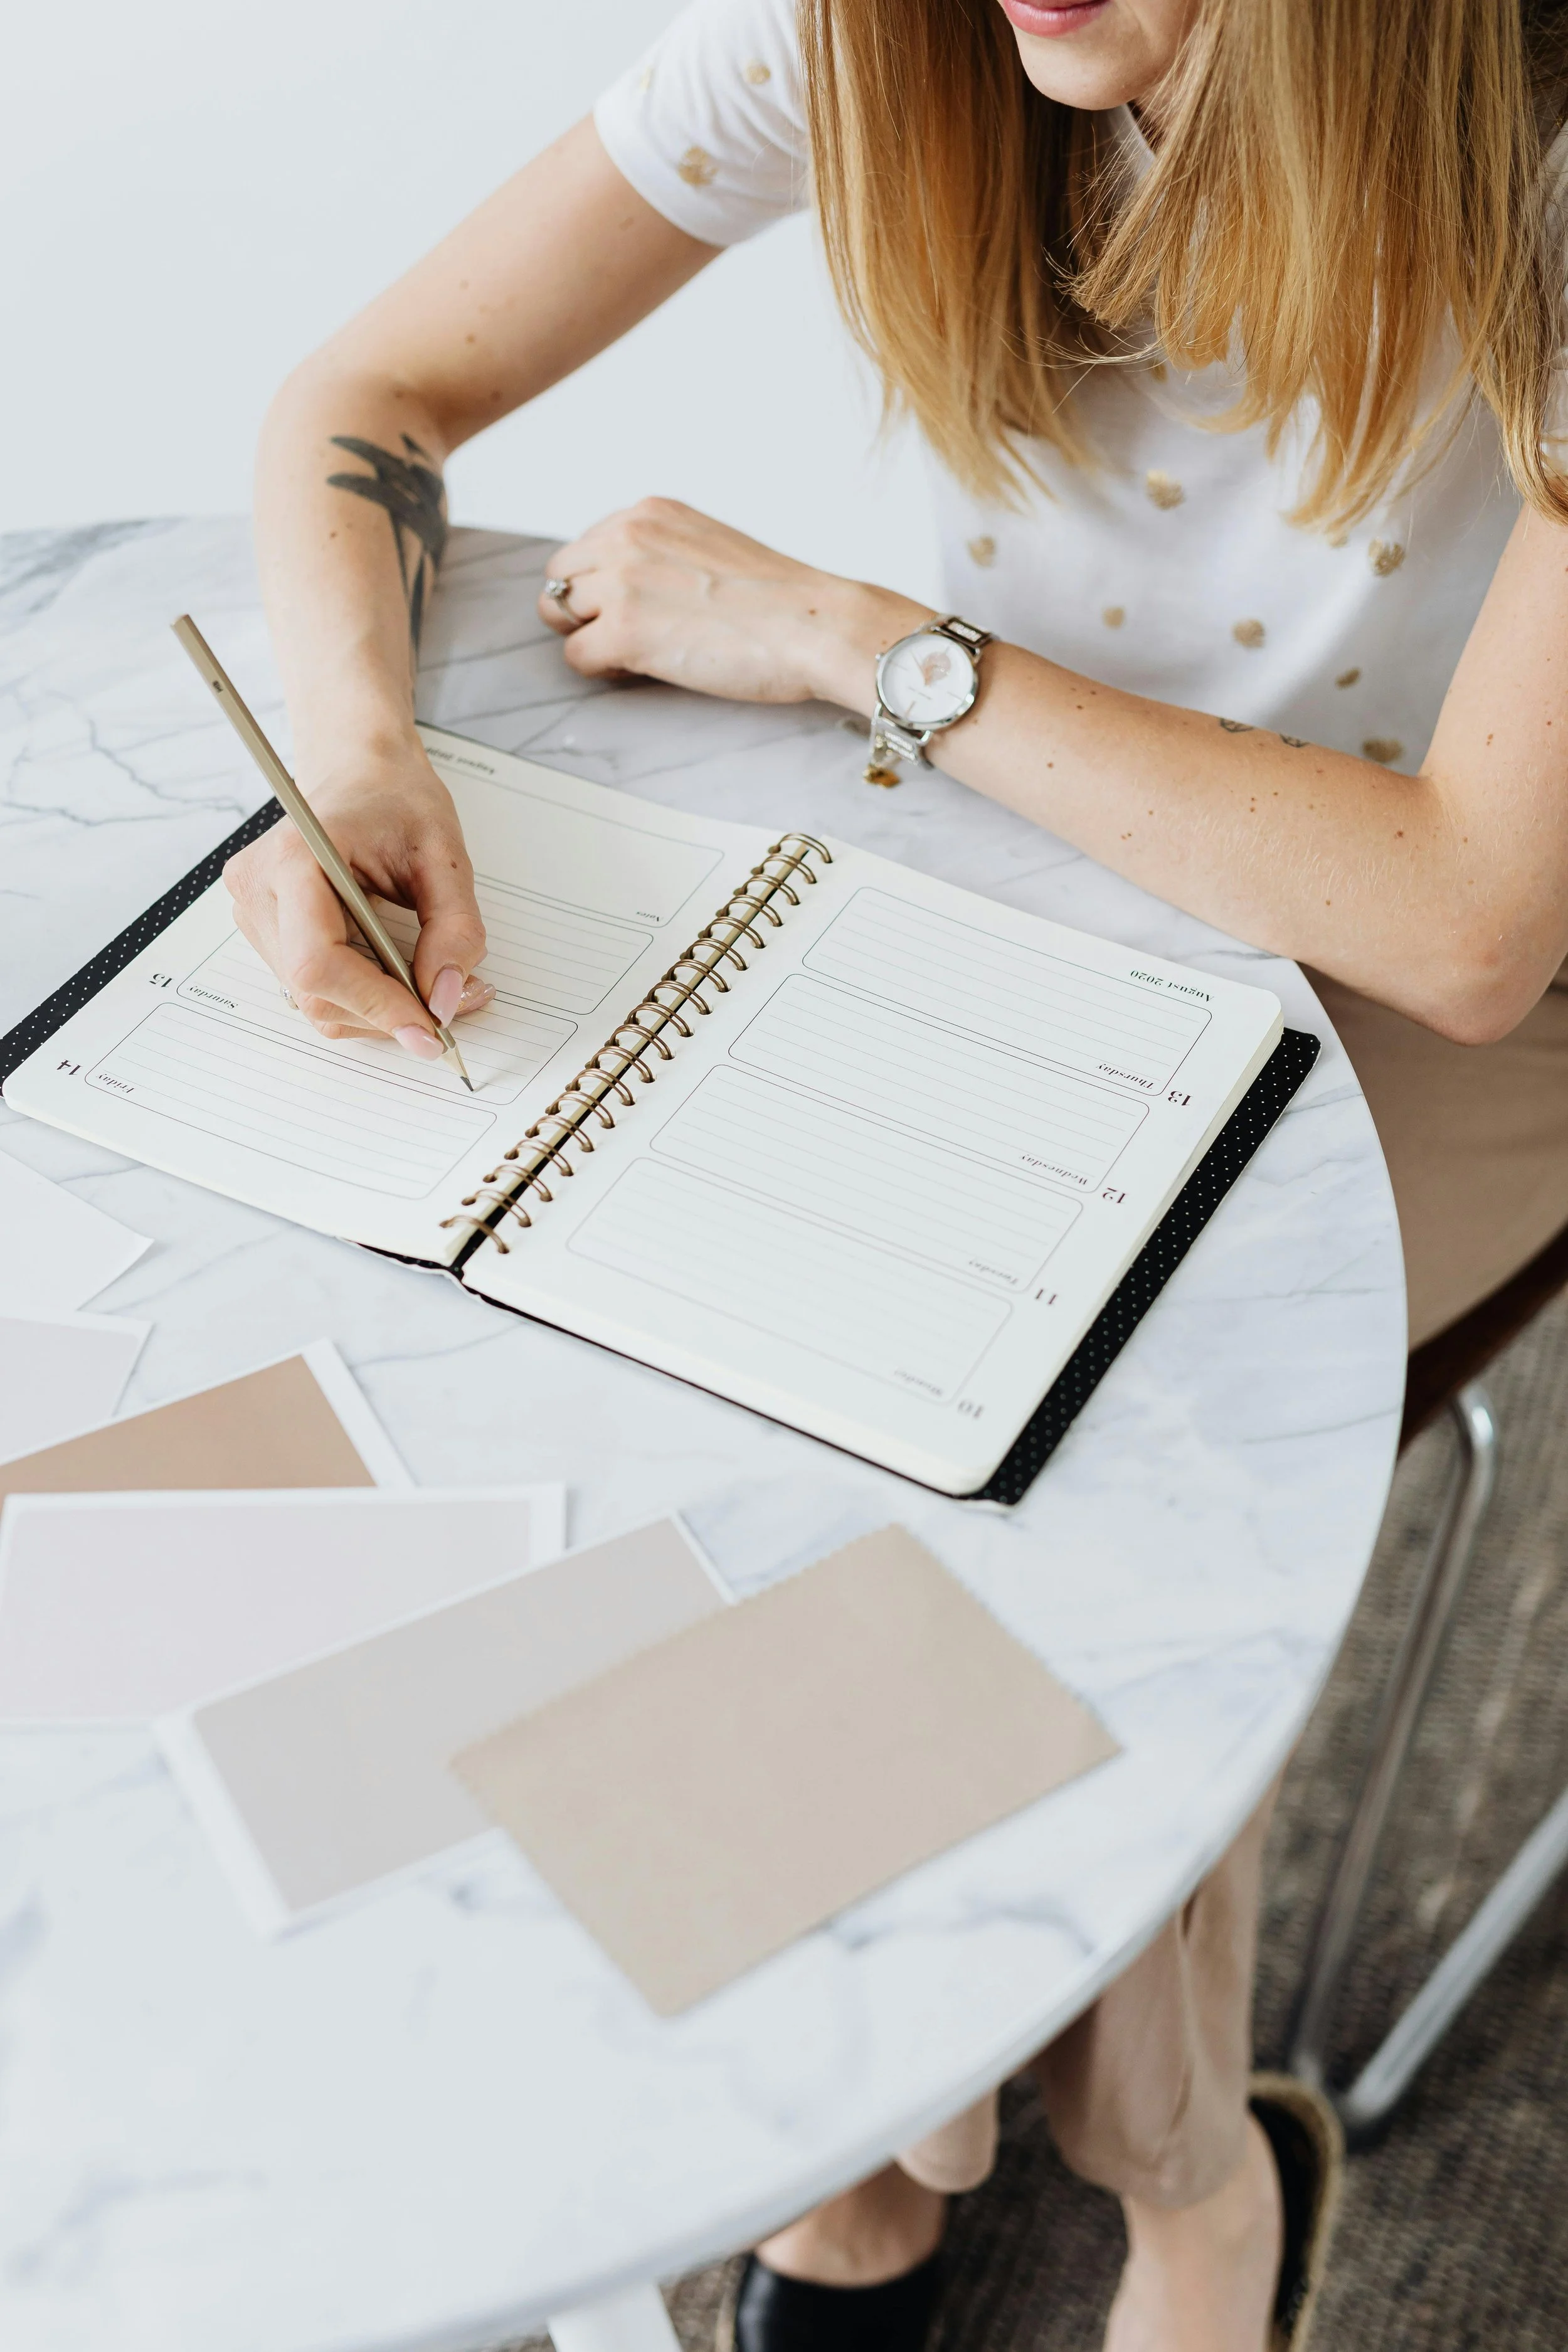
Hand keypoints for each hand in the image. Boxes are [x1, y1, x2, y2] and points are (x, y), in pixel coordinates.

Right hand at [223, 736, 492, 1052]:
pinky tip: (401, 975)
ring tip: (434, 985)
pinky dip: (363, 996)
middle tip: (453, 1005)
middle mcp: (258, 890)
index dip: (376, 1005)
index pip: (318, 963)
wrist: (359, 772)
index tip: (431, 1027)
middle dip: (388, 1013)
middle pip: (316, 992)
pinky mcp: (265, 928)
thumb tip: (446, 1000)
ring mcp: (254, 912)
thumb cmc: (396, 799)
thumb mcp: (445, 856)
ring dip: (379, 1010)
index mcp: (294, 858)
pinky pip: (313, 987)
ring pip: (315, 1001)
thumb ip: (454, 930)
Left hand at [538, 497, 926, 708]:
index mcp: (648, 512)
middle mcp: (627, 536)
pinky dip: (601, 669)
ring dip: (591, 638)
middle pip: (561, 577)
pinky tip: (642, 670)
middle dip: (583, 609)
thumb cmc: (777, 598)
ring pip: (560, 615)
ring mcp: (621, 584)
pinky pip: (576, 657)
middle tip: (624, 635)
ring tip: (639, 653)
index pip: (585, 546)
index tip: (631, 606)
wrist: (813, 624)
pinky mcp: (625, 632)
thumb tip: (626, 587)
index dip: (600, 584)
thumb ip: (660, 552)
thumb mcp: (708, 544)